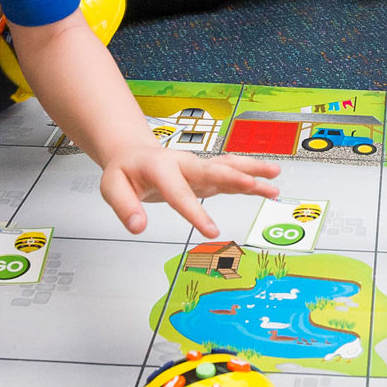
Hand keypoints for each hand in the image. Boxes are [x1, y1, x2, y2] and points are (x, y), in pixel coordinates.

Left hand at [96, 139, 282, 237]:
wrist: (133, 153)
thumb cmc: (124, 171)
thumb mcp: (111, 188)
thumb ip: (124, 207)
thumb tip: (138, 227)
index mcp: (161, 168)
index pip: (179, 192)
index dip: (195, 212)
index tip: (212, 232)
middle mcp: (184, 164)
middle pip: (212, 170)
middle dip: (234, 178)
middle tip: (255, 186)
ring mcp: (198, 167)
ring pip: (228, 166)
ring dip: (251, 171)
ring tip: (275, 177)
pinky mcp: (207, 173)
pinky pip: (232, 174)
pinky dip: (251, 178)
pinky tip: (271, 185)